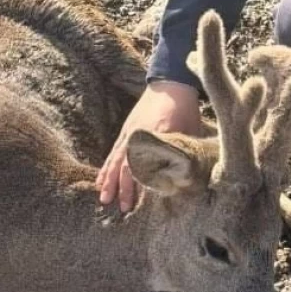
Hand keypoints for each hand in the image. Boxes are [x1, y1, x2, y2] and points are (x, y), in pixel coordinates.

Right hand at [96, 81, 201, 211]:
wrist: (170, 83)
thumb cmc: (185, 109)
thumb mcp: (190, 131)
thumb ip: (184, 153)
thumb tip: (185, 177)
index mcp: (158, 135)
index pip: (147, 162)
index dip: (143, 182)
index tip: (143, 202)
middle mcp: (139, 135)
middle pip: (128, 165)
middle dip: (124, 188)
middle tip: (123, 208)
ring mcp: (129, 133)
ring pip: (116, 161)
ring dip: (110, 182)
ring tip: (105, 200)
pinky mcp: (125, 131)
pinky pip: (113, 153)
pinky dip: (106, 168)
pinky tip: (100, 182)